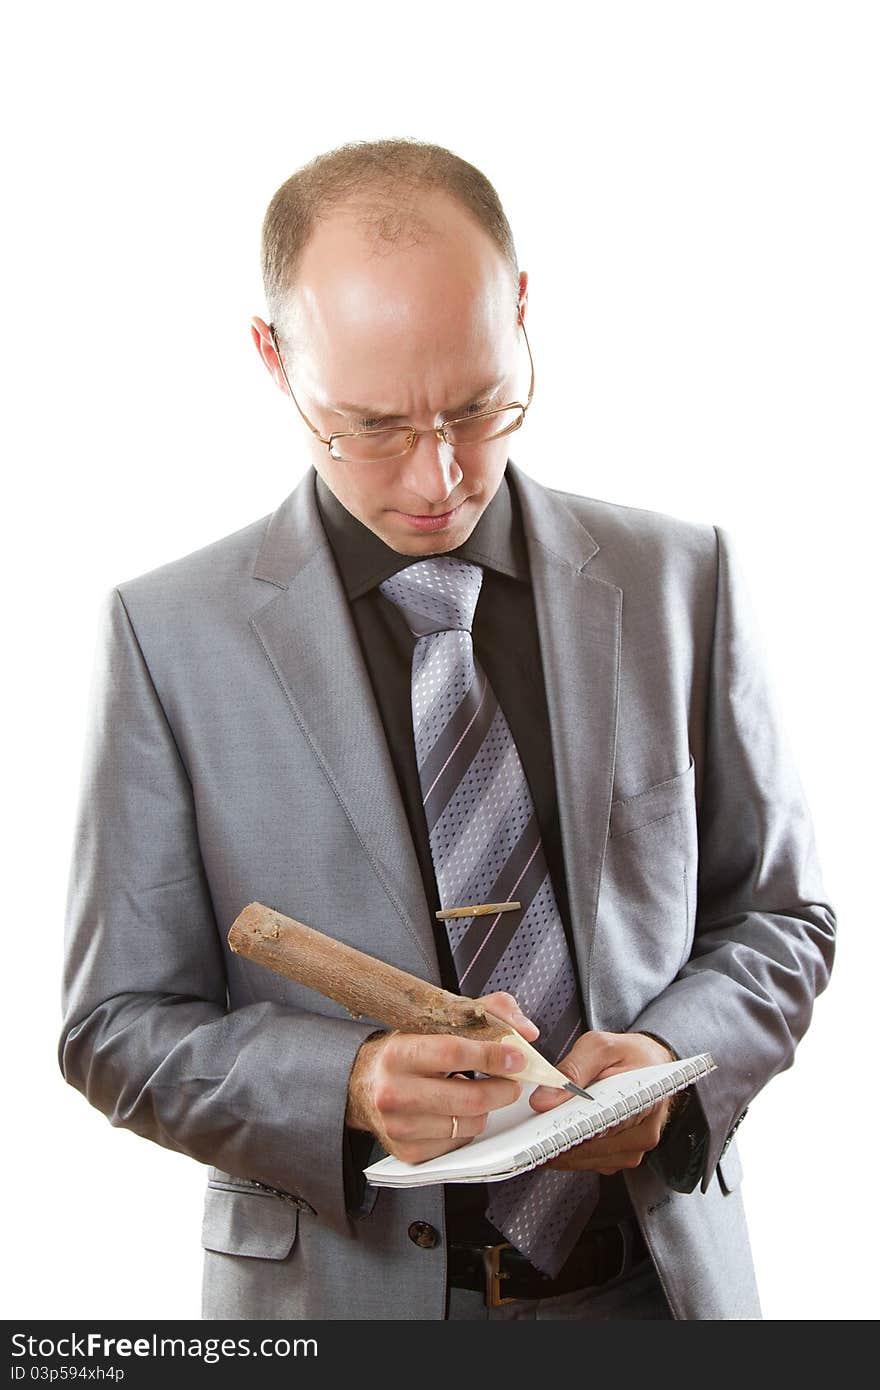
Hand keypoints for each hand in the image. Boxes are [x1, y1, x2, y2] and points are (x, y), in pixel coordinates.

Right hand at [345, 991, 539, 1164]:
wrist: (359, 1085)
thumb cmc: (402, 1052)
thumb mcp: (434, 1021)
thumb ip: (485, 1013)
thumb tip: (524, 1030)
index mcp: (398, 1054)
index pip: (454, 1052)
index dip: (492, 1056)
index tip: (517, 1058)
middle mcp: (393, 1093)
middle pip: (468, 1098)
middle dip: (502, 1090)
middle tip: (512, 1081)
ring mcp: (399, 1127)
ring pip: (468, 1125)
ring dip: (485, 1109)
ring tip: (475, 1092)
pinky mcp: (407, 1152)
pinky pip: (457, 1144)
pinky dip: (467, 1127)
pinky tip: (455, 1111)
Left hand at [528, 1031, 676, 1173]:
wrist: (651, 1064)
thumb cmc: (629, 1053)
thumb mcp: (601, 1046)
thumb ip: (571, 1070)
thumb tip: (542, 1101)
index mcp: (643, 1104)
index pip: (600, 1127)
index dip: (567, 1131)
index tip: (540, 1131)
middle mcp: (642, 1135)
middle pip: (591, 1149)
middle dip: (558, 1140)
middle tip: (529, 1131)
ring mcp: (632, 1150)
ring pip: (587, 1160)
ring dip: (561, 1148)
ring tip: (538, 1132)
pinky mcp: (621, 1157)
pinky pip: (590, 1161)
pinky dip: (570, 1151)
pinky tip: (555, 1136)